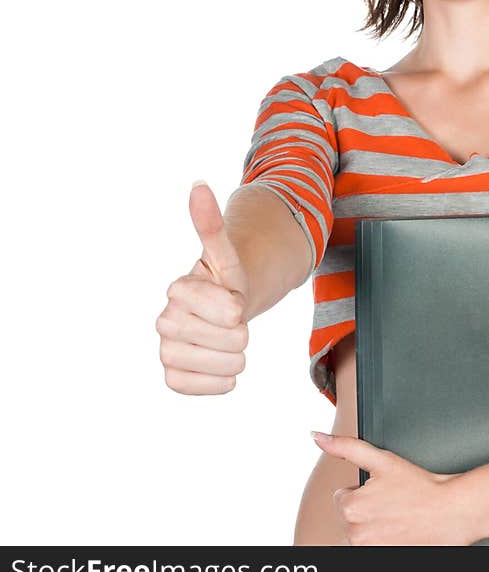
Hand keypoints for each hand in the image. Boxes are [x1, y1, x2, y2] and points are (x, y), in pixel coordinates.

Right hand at [156, 181, 249, 394]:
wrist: (222, 308)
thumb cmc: (225, 280)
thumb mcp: (226, 253)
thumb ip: (211, 225)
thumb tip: (198, 184)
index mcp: (179, 289)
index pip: (226, 309)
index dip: (237, 308)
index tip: (235, 301)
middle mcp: (165, 319)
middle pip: (225, 338)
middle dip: (241, 333)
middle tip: (235, 323)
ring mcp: (165, 348)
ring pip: (213, 364)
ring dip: (234, 358)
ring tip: (231, 345)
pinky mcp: (171, 374)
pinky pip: (191, 386)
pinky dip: (216, 382)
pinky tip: (222, 369)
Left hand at [310, 432, 473, 545]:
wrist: (450, 512)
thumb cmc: (420, 487)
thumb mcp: (382, 459)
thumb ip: (345, 446)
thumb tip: (316, 437)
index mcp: (350, 507)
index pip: (343, 497)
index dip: (364, 491)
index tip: (383, 491)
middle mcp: (354, 533)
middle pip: (349, 516)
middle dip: (367, 509)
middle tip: (392, 503)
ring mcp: (367, 549)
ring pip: (359, 532)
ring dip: (373, 526)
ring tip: (395, 517)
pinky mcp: (380, 557)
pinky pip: (370, 545)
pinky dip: (380, 540)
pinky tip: (395, 531)